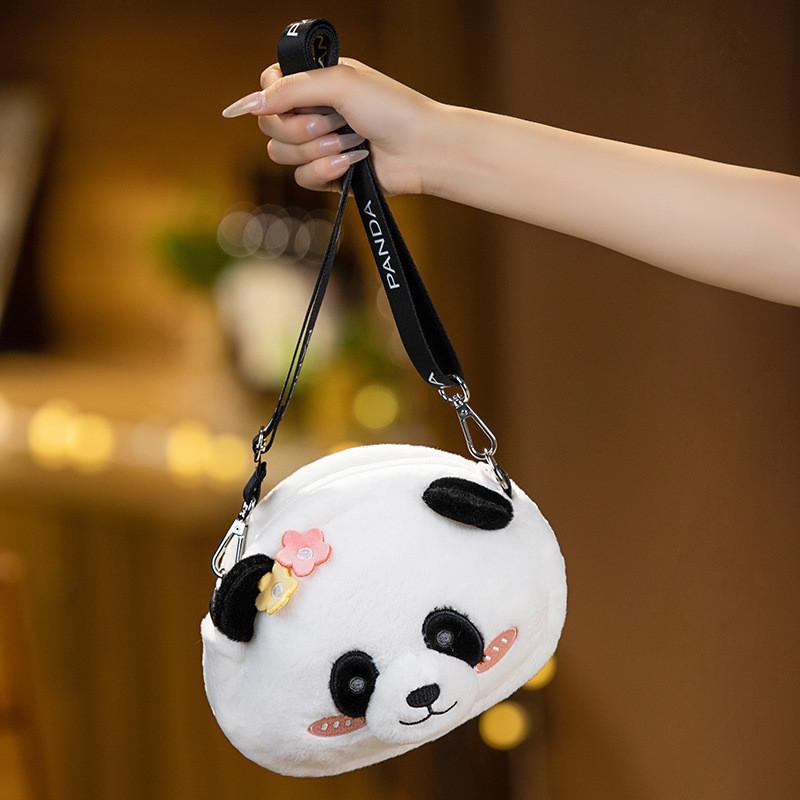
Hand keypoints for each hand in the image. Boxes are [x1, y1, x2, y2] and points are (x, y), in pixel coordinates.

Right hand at [222, 58, 440, 194]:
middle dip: (302, 128)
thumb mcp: (339, 82)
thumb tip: (247, 105)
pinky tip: (353, 162)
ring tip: (350, 142)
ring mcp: (319, 145)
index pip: (267, 87)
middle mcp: (312, 112)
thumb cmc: (390, 108)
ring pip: (283, 156)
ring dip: (318, 150)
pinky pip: (303, 179)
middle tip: (335, 122)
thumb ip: (289, 89)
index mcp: (314, 83)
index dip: (271, 99)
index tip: (288, 103)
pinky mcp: (328, 175)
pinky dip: (327, 171)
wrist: (421, 148)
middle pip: (269, 127)